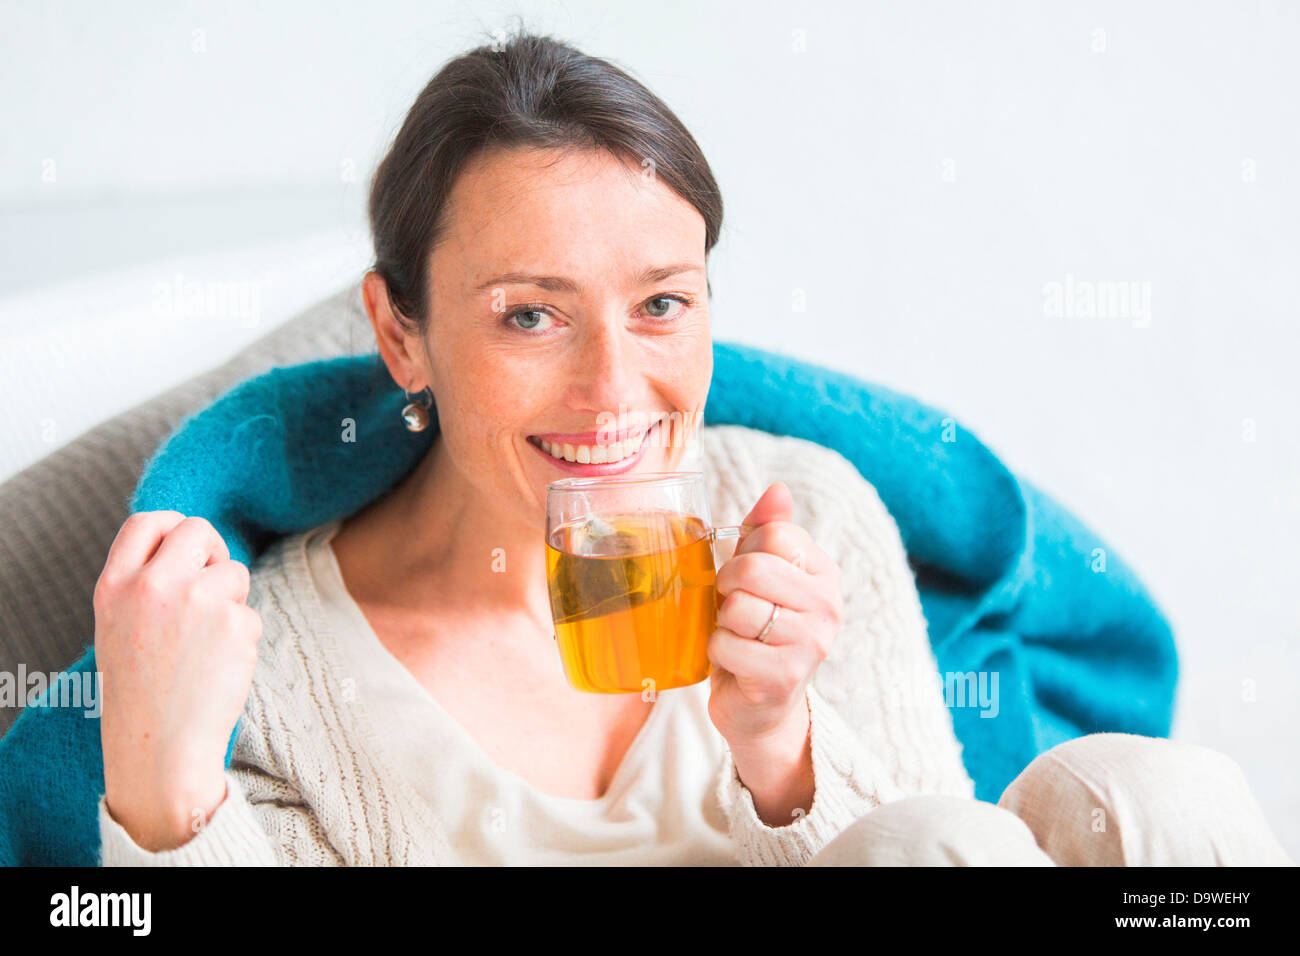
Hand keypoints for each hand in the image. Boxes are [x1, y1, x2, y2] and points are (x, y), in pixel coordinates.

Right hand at [94, 511, 261, 850]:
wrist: (159, 750)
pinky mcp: (234, 622)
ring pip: (234, 573)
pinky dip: (243, 638)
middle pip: (198, 530)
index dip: (171, 526)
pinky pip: (251, 614)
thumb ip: (144, 586)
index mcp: (115, 586)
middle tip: (214, 582)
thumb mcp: (120, 629)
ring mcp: (196, 600)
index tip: (186, 546)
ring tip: (205, 646)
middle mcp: (153, 585)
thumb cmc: (141, 694)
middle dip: (213, 552)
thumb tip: (189, 548)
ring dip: (231, 602)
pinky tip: (219, 668)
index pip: (145, 522)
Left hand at [707, 482, 843, 745]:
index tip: (749, 579)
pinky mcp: (784, 676)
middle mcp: (828, 605)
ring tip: (738, 636)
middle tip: (734, 608)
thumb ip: (766, 531)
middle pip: (752, 568)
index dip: (744, 551)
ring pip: (737, 607)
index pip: (773, 533)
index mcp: (824, 572)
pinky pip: (726, 643)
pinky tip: (735, 662)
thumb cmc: (756, 630)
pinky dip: (717, 652)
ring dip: (722, 622)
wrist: (761, 706)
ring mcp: (811, 643)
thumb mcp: (761, 575)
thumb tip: (777, 489)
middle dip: (727, 586)